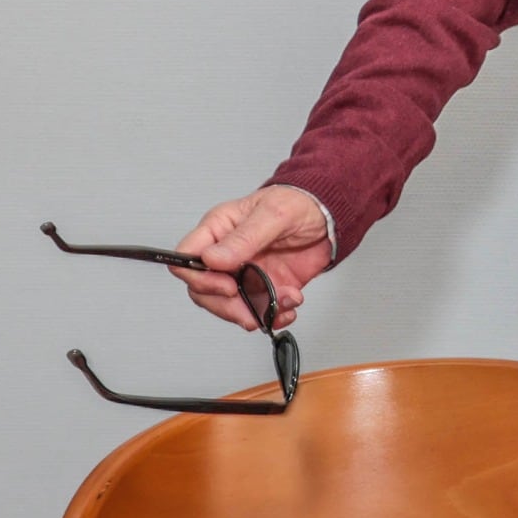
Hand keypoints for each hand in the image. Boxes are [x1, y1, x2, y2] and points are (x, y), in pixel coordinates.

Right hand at [170, 185, 332, 327]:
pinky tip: (286, 310)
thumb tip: (212, 258)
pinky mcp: (265, 286)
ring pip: (229, 306)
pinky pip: (258, 310)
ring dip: (253, 313)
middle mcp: (226, 254)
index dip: (199, 277)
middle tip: (250, 310)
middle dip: (226, 306)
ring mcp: (244, 273)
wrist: (330, 217)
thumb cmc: (298, 202)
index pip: (186, 258)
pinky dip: (272, 316)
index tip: (227, 286)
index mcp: (218, 230)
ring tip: (279, 307)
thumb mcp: (274, 214)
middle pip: (203, 290)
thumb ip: (244, 238)